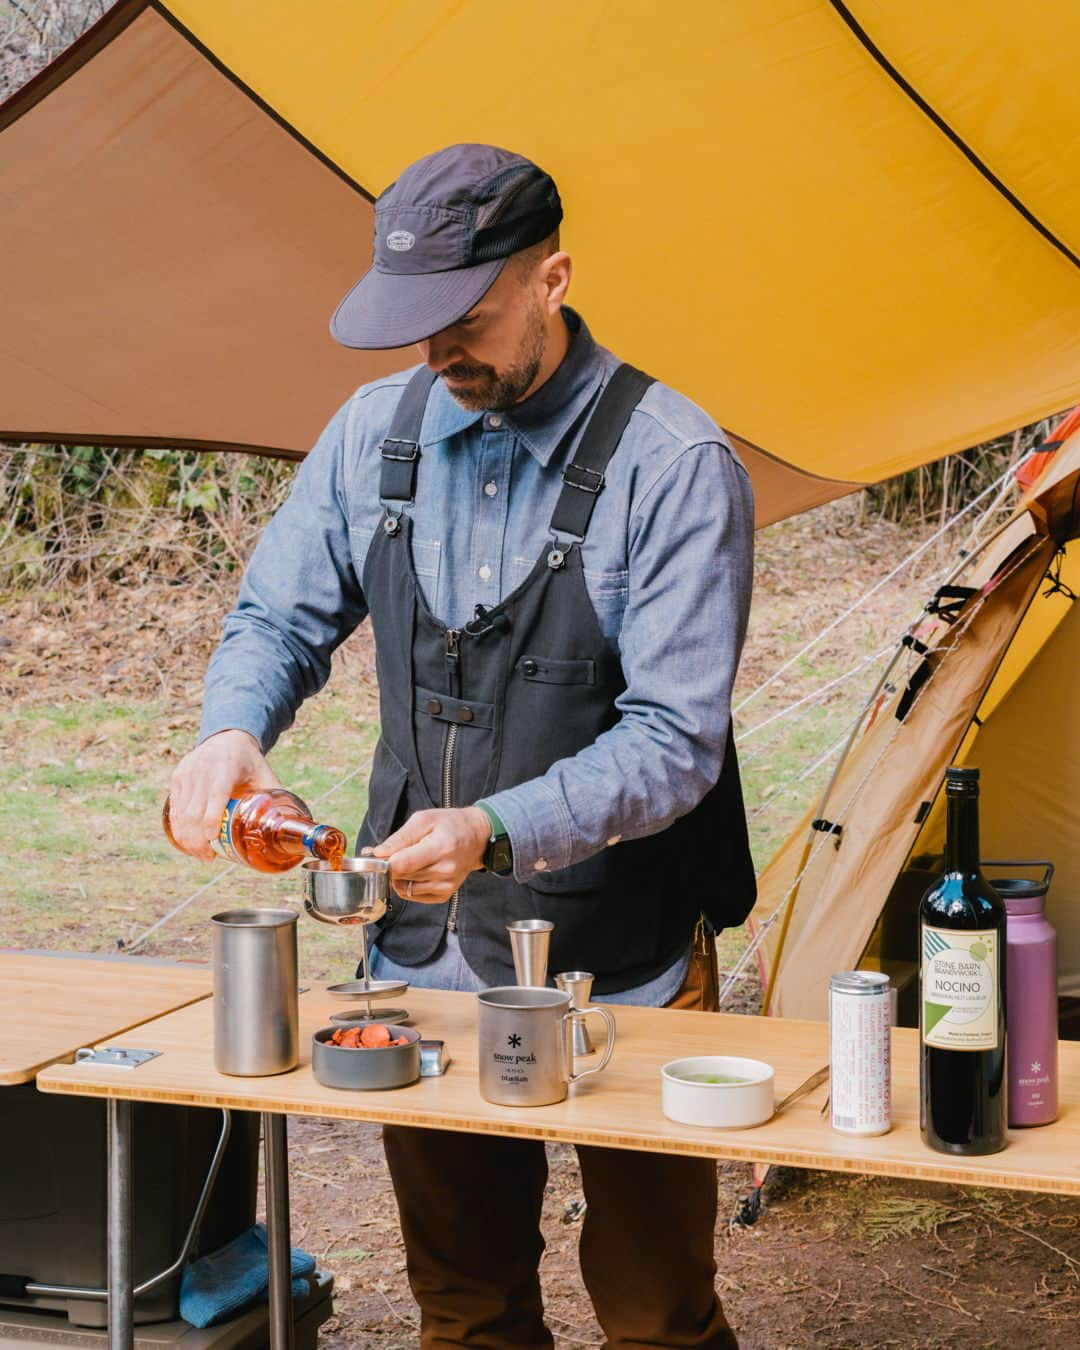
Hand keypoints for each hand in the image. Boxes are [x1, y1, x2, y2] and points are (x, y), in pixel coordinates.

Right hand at [167, 729, 280, 860]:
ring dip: (187, 839)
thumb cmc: (249, 762)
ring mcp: (187, 773)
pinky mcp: (177, 778)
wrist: (227, 738)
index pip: (215, 799)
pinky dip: (179, 828)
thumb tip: (287, 827)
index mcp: (226, 768)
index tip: (214, 843)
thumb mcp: (265, 775)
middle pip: (194, 812)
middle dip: (198, 840)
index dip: (210, 824)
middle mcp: (202, 769)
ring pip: (181, 814)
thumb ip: (275, 798)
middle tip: (209, 856)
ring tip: (200, 853)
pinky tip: (188, 841)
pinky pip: (175, 808)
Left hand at [370, 807, 490, 903]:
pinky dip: (408, 884)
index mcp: (441, 848)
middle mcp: (445, 871)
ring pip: (404, 888)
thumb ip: (399, 837)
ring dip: (399, 876)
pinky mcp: (443, 895)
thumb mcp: (424, 819)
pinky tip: (416, 870)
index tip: (378, 855)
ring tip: (408, 860)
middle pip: (401, 876)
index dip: (385, 862)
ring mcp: (445, 886)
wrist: (477, 838)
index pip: (403, 864)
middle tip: (392, 853)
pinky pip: (412, 895)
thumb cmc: (450, 824)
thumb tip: (377, 853)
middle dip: (390, 866)